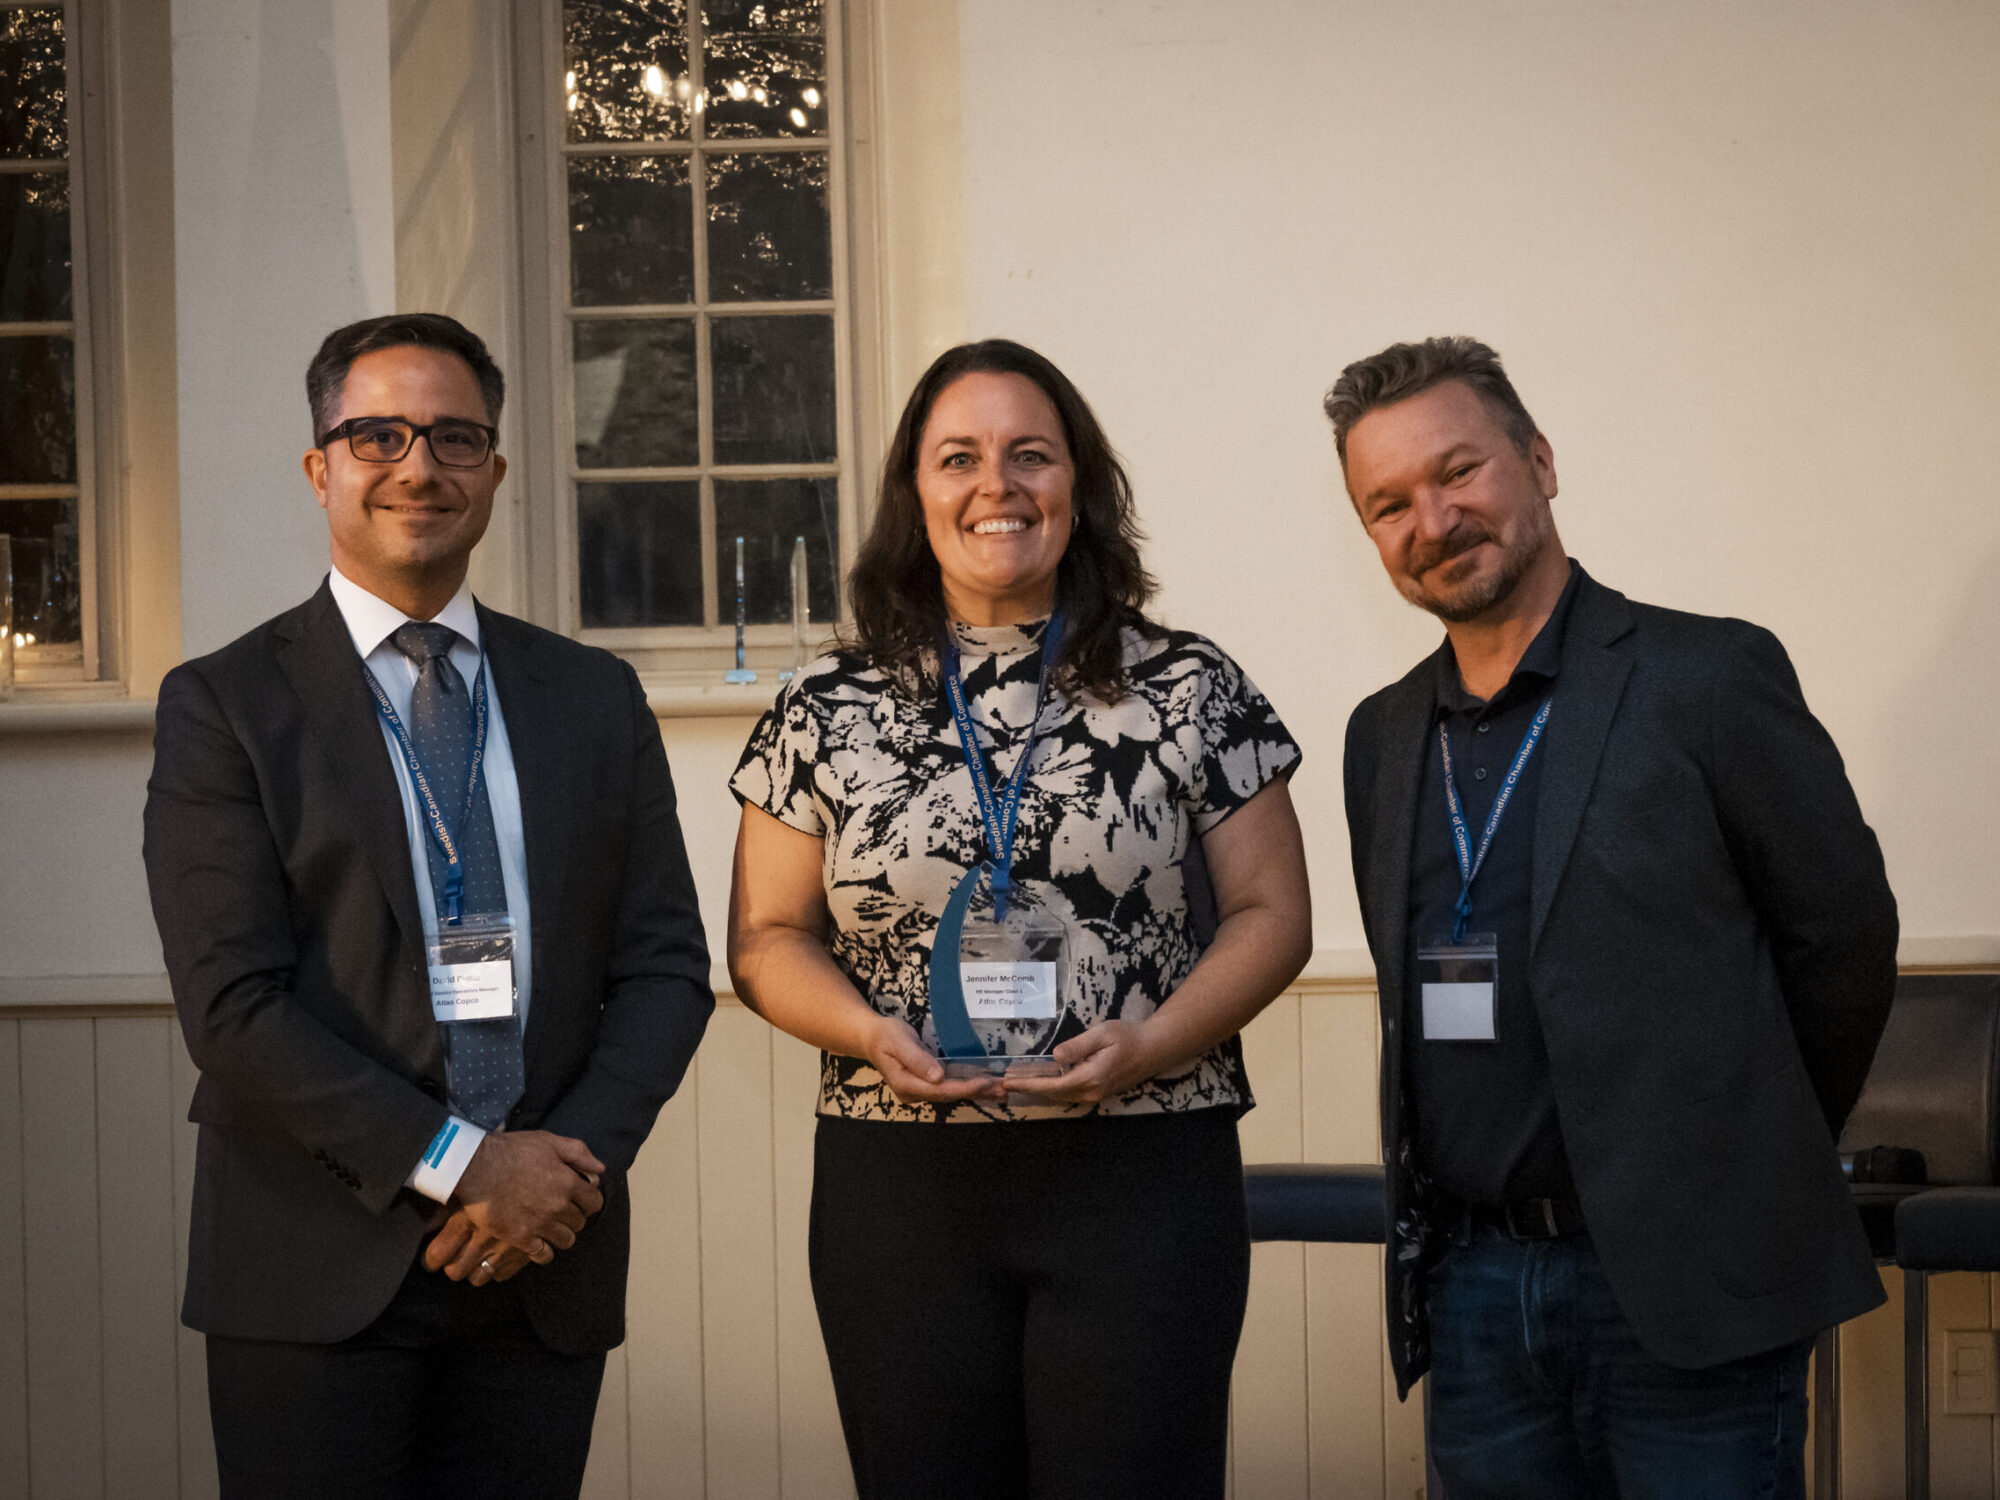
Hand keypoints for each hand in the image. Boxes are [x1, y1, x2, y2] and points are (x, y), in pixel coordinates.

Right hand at [423, 1130, 604, 1282]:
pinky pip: (543, 1255)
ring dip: (561, 1234)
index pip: (595, 1202)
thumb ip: (579, 1153)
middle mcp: (558, 1206)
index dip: (589, 1201)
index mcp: (568, 1183)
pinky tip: (538, 1244)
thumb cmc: (512, 1150)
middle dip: (574, 1216)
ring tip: (550, 1227)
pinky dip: (544, 1251)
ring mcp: (540, 1224)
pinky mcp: (520, 1237)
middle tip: (561, 1211)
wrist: (475, 1166)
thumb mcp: (549, 1141)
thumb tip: (600, 1169)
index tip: (580, 1200)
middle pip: (580, 1222)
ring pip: (566, 1240)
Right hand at [866, 1015, 1006, 1105]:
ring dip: (975, 1092)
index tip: (984, 1082)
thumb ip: (917, 1059)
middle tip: (1002, 1089)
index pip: (939, 1090)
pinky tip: (984, 1085)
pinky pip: (948, 1087)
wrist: (871, 1037)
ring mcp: (919, 1091)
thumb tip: (937, 1076)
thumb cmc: (885, 1036)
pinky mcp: (924, 1084)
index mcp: (905, 1084)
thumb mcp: (898, 1042)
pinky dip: (967, 1086)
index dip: (963, 1087)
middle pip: (948, 1095)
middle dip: (976, 1092)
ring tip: (1000, 1090)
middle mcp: (913, 1093)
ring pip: (950, 1093)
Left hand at [1000, 1018, 1163, 1104]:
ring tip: (1017, 1078)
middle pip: (1053, 1093)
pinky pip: (1069, 1093)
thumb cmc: (1128, 1037)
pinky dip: (1052, 1087)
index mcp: (1091, 1078)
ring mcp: (1095, 1095)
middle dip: (1029, 1087)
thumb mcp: (1102, 1034)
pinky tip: (1041, 1078)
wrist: (1153, 1050)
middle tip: (1005, 1079)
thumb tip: (1056, 1056)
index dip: (1028, 1084)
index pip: (1052, 1085)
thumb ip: (1078, 1046)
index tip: (1008, 1082)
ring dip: (1039, 1088)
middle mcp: (1091, 1092)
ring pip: (1060, 1095)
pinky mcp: (1097, 1093)